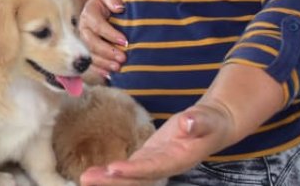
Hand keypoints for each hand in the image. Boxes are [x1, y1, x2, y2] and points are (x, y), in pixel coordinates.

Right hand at [79, 0, 126, 77]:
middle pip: (90, 41)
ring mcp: (81, 40)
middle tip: (123, 58)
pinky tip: (107, 75)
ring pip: (88, 53)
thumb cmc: (108, 3)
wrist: (101, 9)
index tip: (125, 41)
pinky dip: (97, 70)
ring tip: (117, 68)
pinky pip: (87, 62)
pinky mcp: (83, 50)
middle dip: (107, 51)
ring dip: (103, 62)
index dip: (110, 34)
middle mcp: (82, 27)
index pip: (97, 25)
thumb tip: (119, 7)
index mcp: (88, 13)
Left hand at [80, 101, 234, 184]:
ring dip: (108, 179)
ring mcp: (156, 164)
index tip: (114, 169)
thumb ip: (198, 122)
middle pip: (137, 178)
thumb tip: (188, 122)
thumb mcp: (207, 119)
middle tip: (87, 179)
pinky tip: (95, 174)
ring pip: (130, 177)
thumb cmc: (211, 122)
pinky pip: (129, 170)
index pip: (154, 167)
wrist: (214, 126)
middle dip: (113, 181)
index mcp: (179, 159)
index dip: (134, 170)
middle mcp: (165, 167)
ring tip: (85, 179)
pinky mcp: (149, 158)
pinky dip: (112, 174)